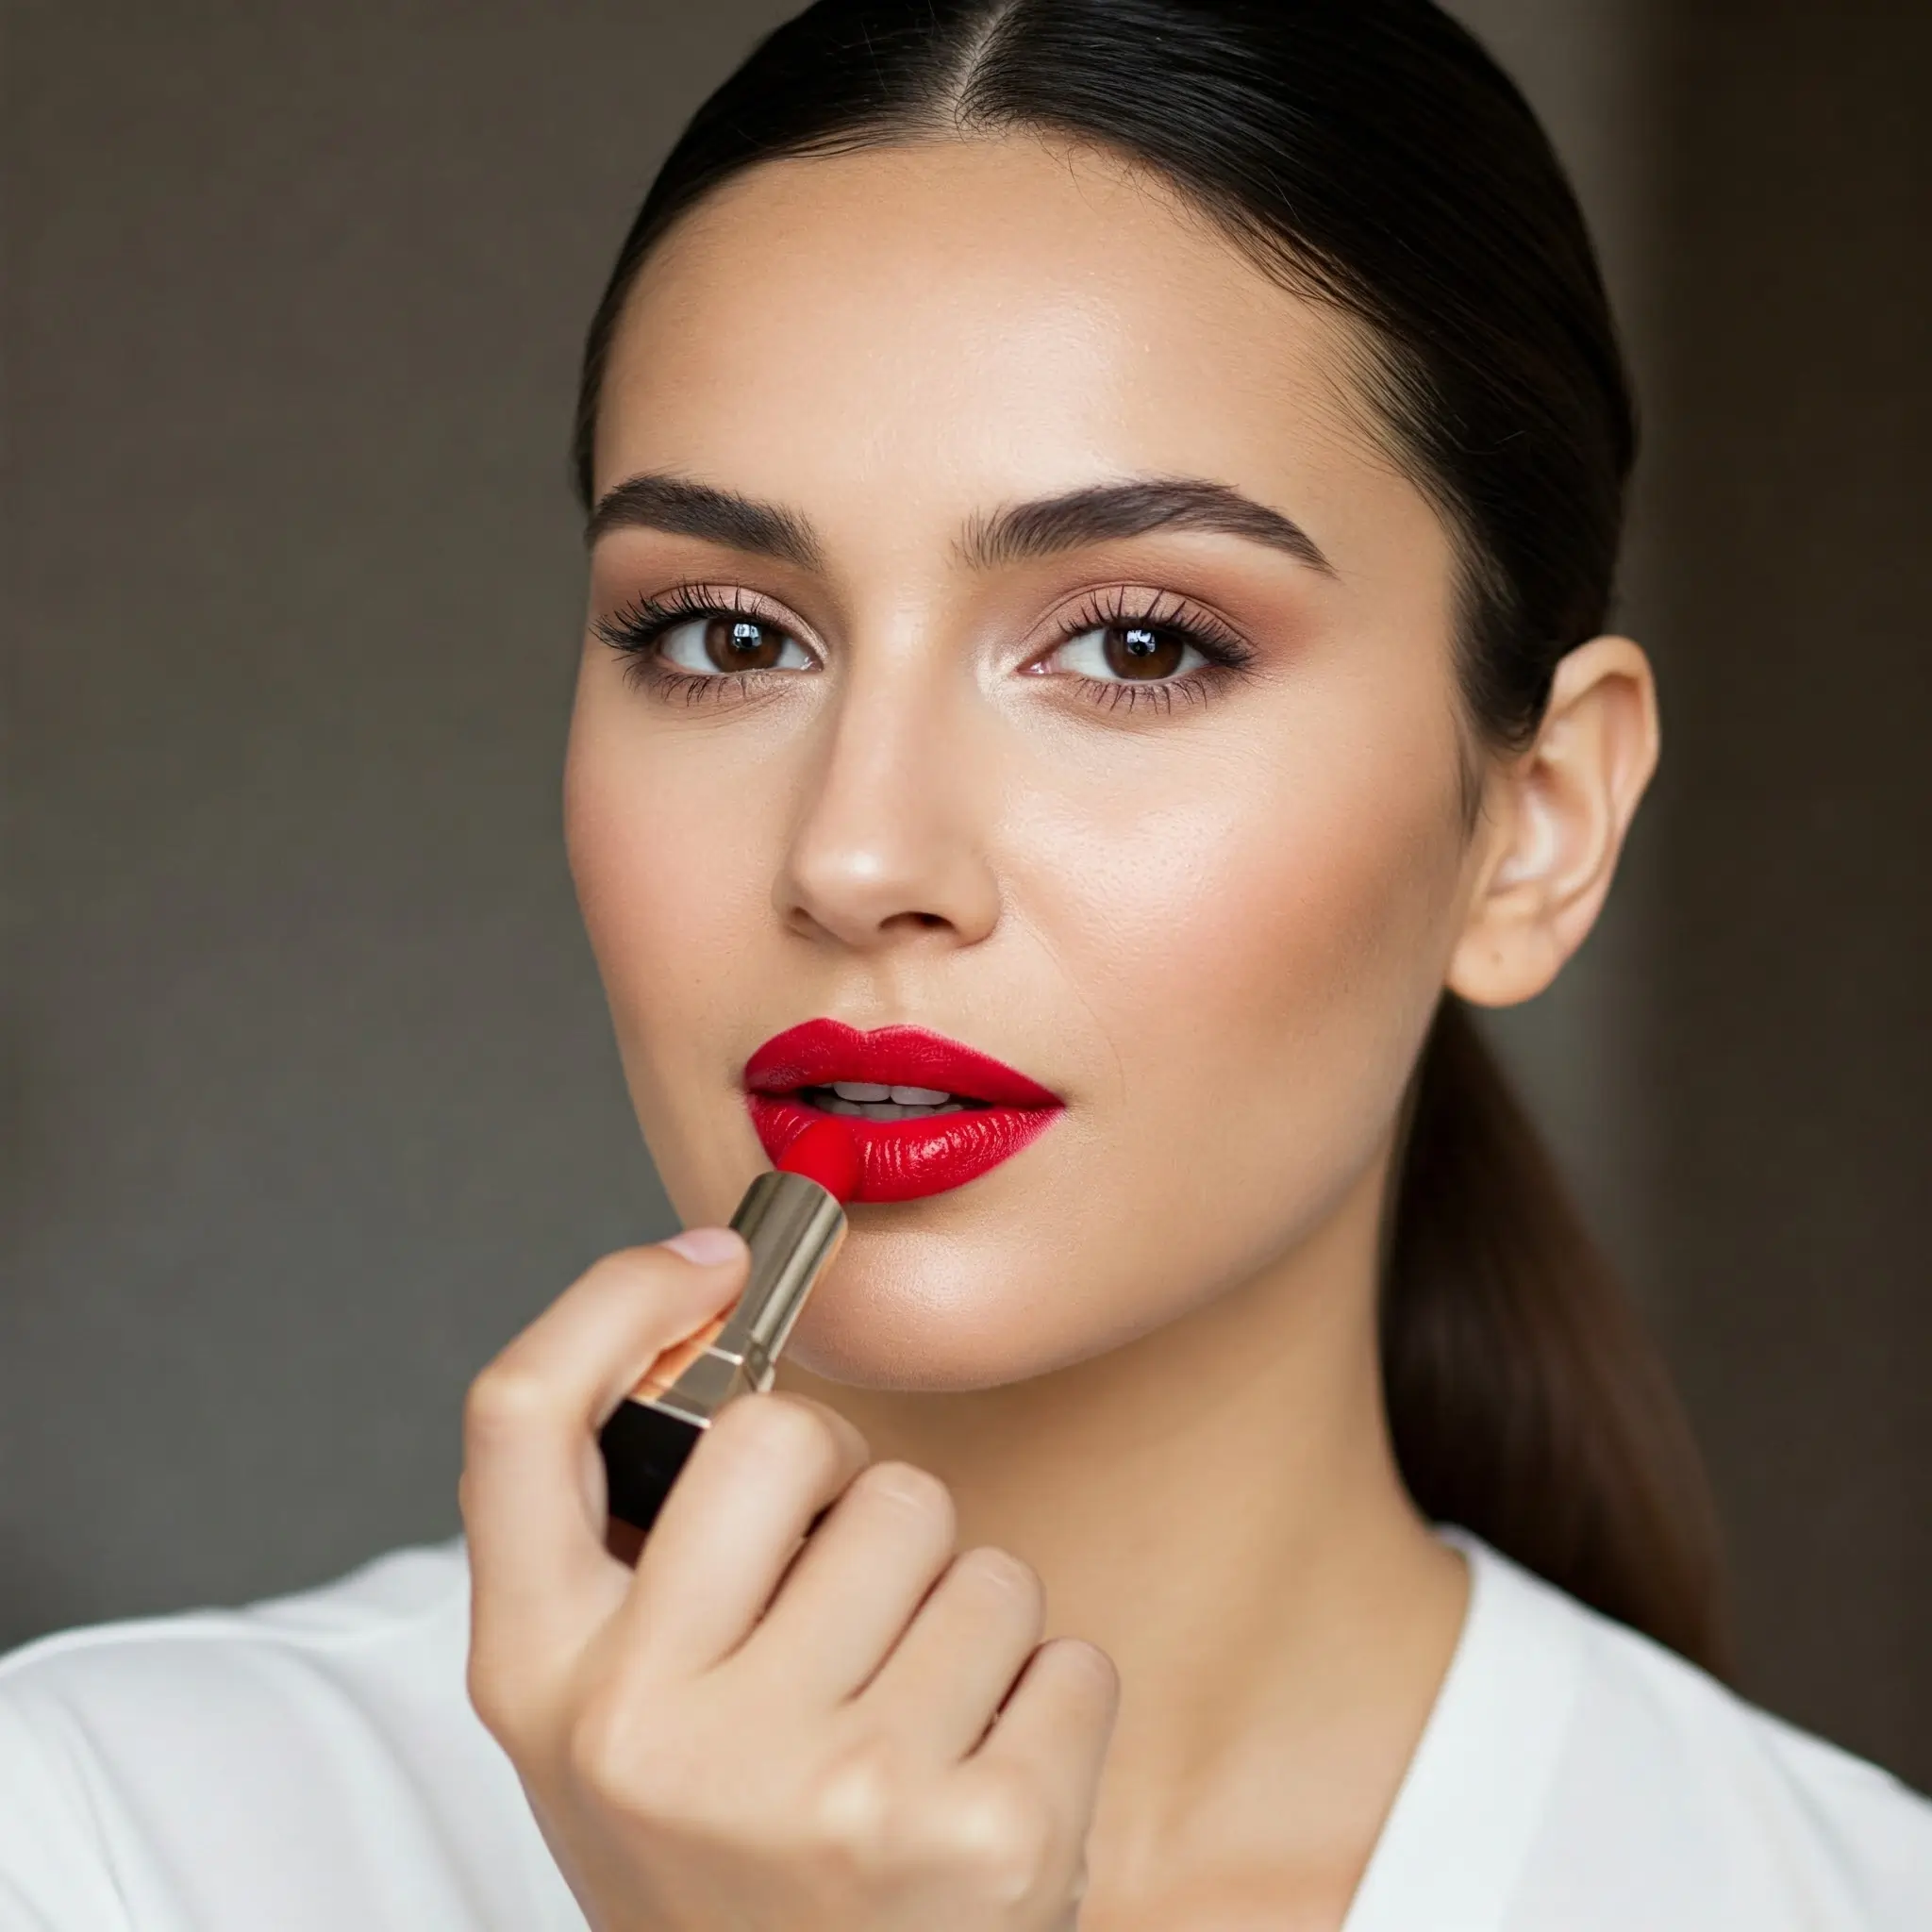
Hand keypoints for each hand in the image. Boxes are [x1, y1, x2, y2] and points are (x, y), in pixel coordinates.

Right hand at [460, 1230, 1119, 1930]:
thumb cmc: (732, 1871)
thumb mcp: (621, 1723)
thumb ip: (644, 1559)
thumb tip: (720, 1324)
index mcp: (542, 1683)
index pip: (520, 1417)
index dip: (616, 1298)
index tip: (713, 1261)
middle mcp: (655, 1734)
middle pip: (797, 1440)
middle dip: (853, 1492)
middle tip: (849, 1599)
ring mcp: (818, 1787)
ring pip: (959, 1546)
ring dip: (960, 1616)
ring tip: (912, 1729)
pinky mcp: (976, 1839)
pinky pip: (1065, 1649)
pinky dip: (1048, 1702)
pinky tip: (985, 1788)